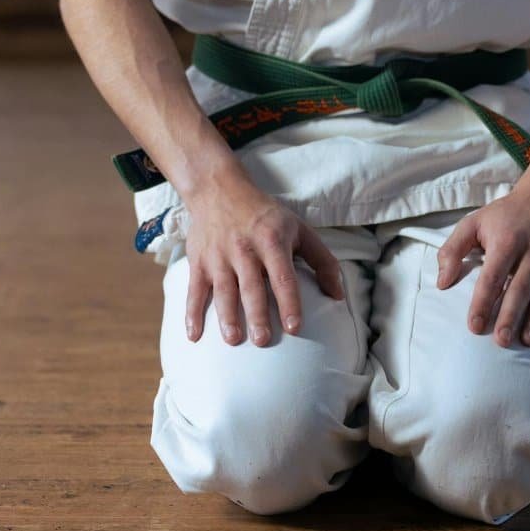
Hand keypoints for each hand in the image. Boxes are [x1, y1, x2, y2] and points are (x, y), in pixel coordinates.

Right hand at [183, 175, 344, 346]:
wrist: (219, 190)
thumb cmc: (265, 216)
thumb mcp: (299, 229)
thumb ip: (323, 261)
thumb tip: (338, 295)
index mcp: (272, 241)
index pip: (283, 276)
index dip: (289, 302)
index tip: (294, 327)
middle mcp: (244, 249)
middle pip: (251, 286)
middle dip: (256, 314)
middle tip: (262, 340)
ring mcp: (219, 257)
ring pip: (223, 290)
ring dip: (227, 316)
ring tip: (233, 339)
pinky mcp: (199, 262)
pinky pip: (194, 291)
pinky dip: (191, 313)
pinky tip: (194, 336)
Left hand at [435, 188, 529, 347]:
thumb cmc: (506, 215)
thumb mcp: (474, 223)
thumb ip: (452, 250)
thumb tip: (442, 282)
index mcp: (507, 242)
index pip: (492, 277)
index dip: (483, 302)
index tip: (474, 326)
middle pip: (520, 289)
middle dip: (511, 317)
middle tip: (501, 341)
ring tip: (527, 342)